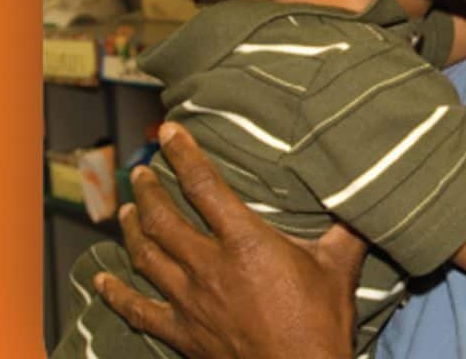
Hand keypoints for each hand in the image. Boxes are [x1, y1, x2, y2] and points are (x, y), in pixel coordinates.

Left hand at [94, 124, 366, 358]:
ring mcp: (190, 301)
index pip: (203, 184)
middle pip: (163, 216)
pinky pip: (138, 309)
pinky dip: (115, 293)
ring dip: (132, 228)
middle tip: (142, 170)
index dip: (183, 153)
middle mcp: (208, 266)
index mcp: (245, 242)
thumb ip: (347, 224)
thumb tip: (364, 191)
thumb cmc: (321, 323)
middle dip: (148, 187)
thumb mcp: (339, 265)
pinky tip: (100, 281)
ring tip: (127, 209)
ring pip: (146, 255)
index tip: (168, 131)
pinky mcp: (182, 332)